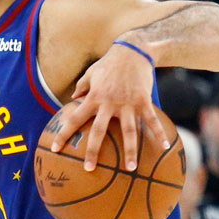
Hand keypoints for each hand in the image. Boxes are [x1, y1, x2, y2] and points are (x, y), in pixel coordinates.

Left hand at [49, 42, 168, 170]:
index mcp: (93, 97)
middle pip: (98, 131)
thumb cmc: (109, 63)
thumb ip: (82, 86)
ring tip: (130, 168)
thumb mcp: (91, 73)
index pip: (74, 119)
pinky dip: (158, 133)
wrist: (133, 50)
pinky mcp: (143, 100)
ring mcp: (126, 103)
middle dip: (92, 151)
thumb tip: (73, 98)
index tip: (55, 149)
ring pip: (127, 131)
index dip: (64, 134)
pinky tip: (164, 147)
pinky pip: (151, 120)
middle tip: (88, 169)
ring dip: (129, 150)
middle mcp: (108, 103)